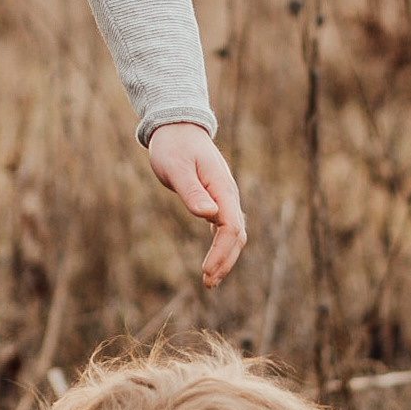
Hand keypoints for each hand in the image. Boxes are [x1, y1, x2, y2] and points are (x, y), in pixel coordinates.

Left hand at [146, 121, 246, 290]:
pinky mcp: (215, 198)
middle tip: (208, 283)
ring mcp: (224, 197)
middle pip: (236, 235)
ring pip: (233, 233)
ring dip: (224, 257)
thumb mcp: (177, 167)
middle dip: (225, 261)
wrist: (176, 126)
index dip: (221, 252)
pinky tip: (211, 261)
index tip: (206, 271)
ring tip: (210, 280)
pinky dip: (220, 246)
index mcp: (223, 188)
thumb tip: (209, 216)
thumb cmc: (173, 146)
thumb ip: (192, 191)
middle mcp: (228, 194)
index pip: (231, 228)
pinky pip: (224, 227)